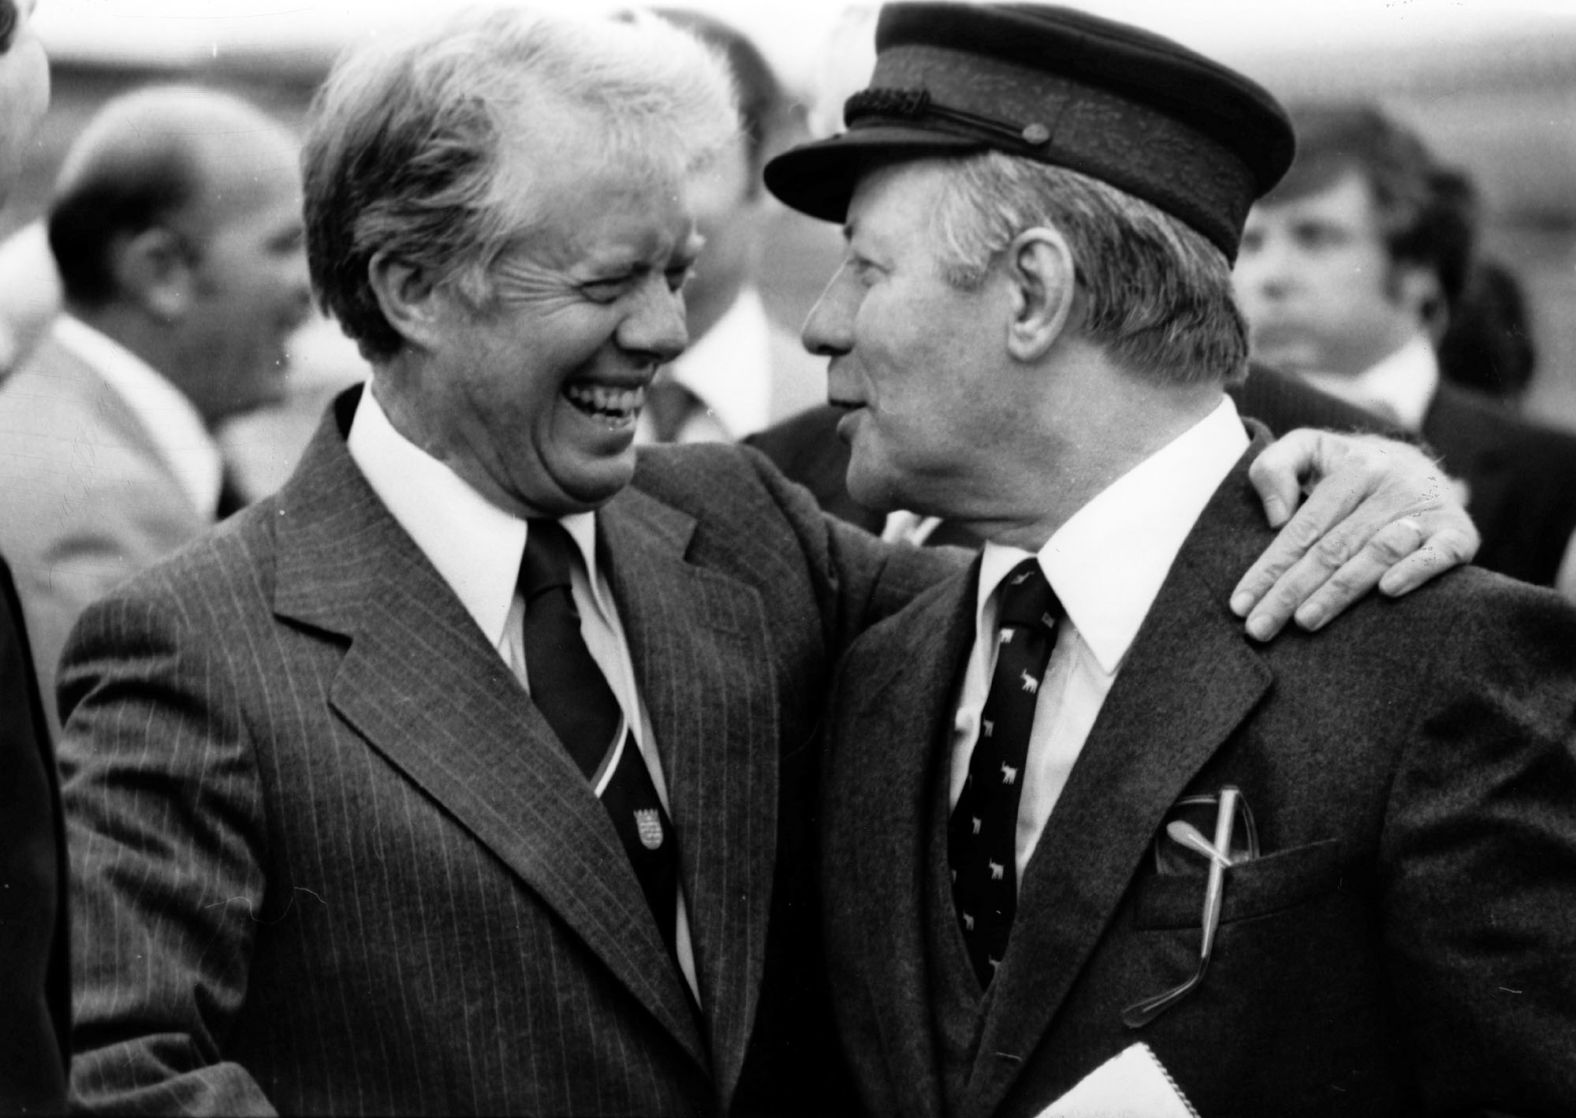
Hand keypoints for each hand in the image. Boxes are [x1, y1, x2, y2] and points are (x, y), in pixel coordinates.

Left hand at [1230, 429, 1478, 640]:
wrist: (1422, 463)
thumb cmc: (1349, 469)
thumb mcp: (1309, 449)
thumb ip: (1276, 466)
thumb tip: (1275, 517)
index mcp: (1354, 467)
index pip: (1303, 527)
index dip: (1269, 567)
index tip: (1240, 605)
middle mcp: (1392, 486)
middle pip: (1333, 547)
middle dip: (1291, 591)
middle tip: (1260, 628)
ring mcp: (1427, 510)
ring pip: (1376, 553)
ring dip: (1340, 590)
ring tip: (1305, 621)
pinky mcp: (1459, 533)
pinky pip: (1439, 554)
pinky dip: (1416, 571)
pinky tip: (1388, 592)